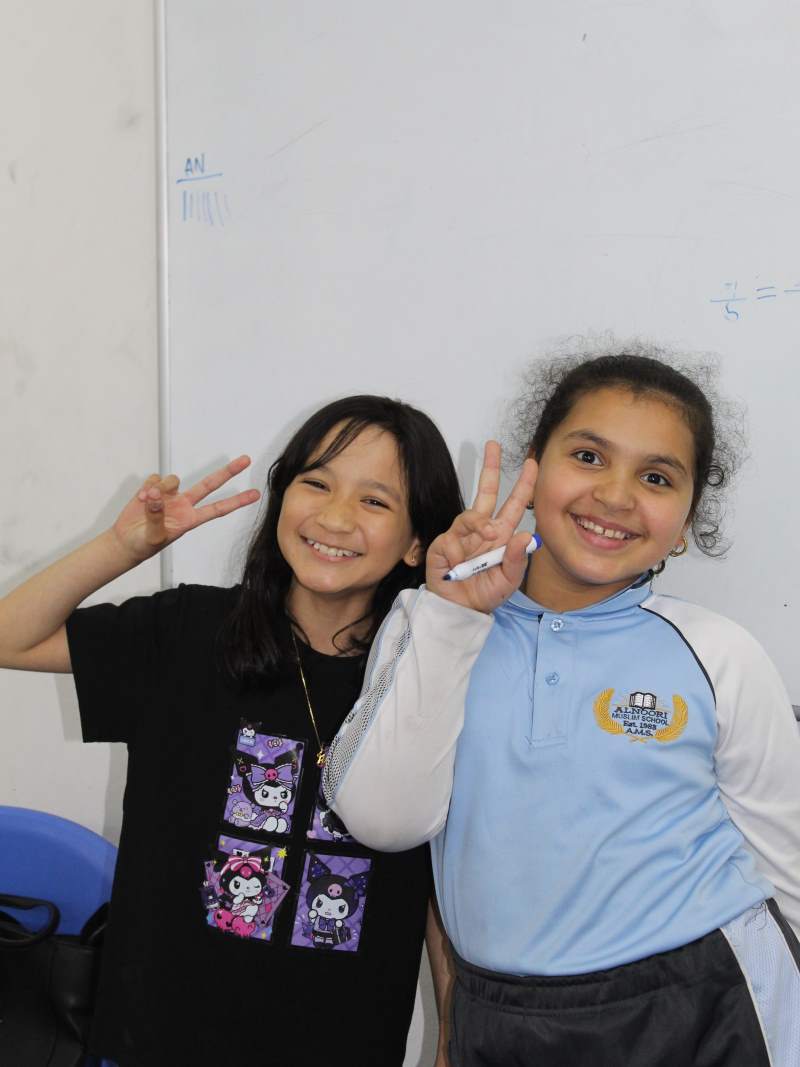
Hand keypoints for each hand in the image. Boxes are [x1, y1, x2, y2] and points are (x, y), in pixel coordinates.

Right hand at [111, 455, 260, 561]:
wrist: (125, 542)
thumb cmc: (143, 545)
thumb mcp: (154, 537)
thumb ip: (157, 517)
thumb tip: (157, 495)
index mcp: (190, 519)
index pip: (218, 509)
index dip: (237, 502)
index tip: (256, 495)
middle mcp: (184, 504)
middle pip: (209, 484)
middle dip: (228, 471)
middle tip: (246, 460)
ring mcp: (169, 496)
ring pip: (174, 479)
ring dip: (160, 488)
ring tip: (146, 502)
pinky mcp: (153, 489)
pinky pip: (155, 478)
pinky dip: (147, 487)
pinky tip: (140, 499)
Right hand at [426, 441, 536, 613]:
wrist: (460, 610)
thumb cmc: (485, 593)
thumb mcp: (509, 580)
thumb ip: (517, 559)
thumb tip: (527, 535)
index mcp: (501, 535)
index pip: (513, 504)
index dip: (523, 484)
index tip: (532, 463)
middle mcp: (482, 530)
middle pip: (486, 492)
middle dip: (490, 467)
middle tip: (493, 445)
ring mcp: (461, 536)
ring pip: (470, 515)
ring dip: (481, 523)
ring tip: (490, 535)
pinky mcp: (442, 545)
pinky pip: (451, 539)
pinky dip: (458, 551)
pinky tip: (459, 565)